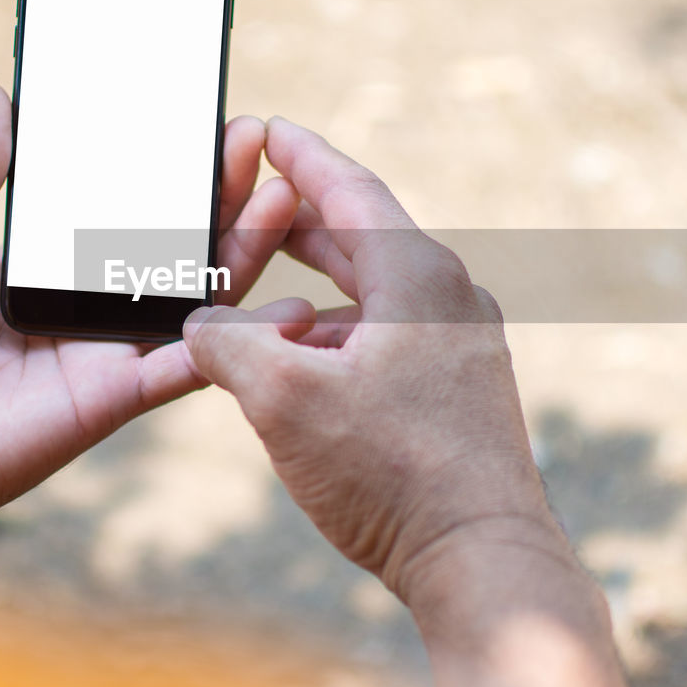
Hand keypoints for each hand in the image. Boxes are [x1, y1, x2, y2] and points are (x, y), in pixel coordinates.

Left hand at [0, 80, 308, 562]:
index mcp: (54, 265)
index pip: (125, 206)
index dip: (166, 165)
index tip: (199, 116)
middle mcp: (95, 303)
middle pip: (177, 241)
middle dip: (222, 190)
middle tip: (255, 137)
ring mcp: (115, 348)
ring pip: (200, 292)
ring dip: (248, 244)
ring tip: (283, 190)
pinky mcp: (122, 392)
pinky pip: (194, 363)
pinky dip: (248, 339)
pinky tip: (296, 307)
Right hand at [182, 117, 628, 686]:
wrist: (482, 558)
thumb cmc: (392, 475)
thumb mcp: (282, 399)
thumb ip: (226, 344)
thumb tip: (205, 325)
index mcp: (417, 276)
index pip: (349, 189)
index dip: (300, 155)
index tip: (268, 128)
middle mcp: (452, 297)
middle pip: (363, 238)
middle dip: (300, 222)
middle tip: (252, 203)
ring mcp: (465, 344)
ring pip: (376, 293)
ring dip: (316, 288)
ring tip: (263, 294)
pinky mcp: (462, 387)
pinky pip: (392, 335)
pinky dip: (343, 333)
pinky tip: (308, 363)